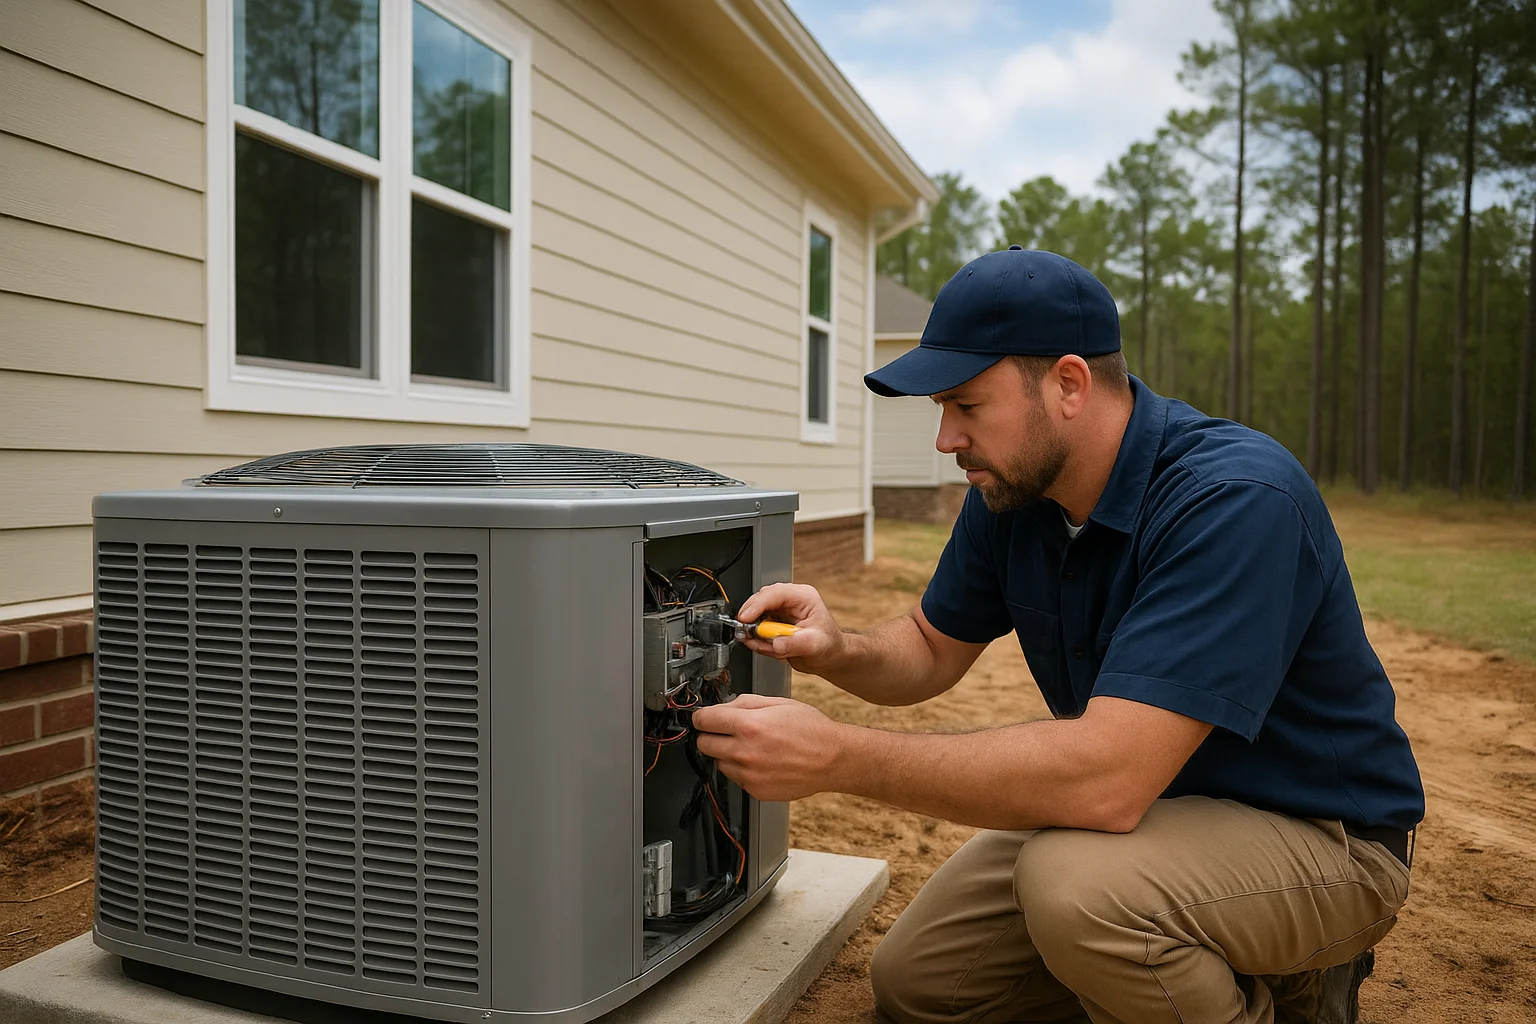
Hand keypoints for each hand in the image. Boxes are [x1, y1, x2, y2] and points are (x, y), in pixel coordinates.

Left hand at [691, 693, 848, 801]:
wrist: (832, 759)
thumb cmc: (811, 729)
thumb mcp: (778, 702)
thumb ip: (745, 703)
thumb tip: (722, 707)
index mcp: (749, 725)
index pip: (703, 720)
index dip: (703, 716)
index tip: (706, 717)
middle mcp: (744, 752)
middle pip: (703, 744)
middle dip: (711, 735)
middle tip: (726, 731)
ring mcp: (749, 774)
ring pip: (718, 762)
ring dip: (727, 754)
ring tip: (751, 747)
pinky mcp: (755, 790)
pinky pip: (735, 778)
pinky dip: (742, 769)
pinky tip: (761, 761)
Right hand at [735, 583, 843, 672]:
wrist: (828, 656)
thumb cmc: (829, 645)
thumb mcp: (815, 645)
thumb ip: (795, 644)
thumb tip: (776, 644)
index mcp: (803, 597)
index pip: (774, 593)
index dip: (756, 605)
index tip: (745, 618)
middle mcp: (790, 600)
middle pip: (760, 601)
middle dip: (751, 619)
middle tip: (748, 635)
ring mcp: (780, 611)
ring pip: (755, 616)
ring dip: (756, 634)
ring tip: (769, 648)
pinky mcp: (773, 622)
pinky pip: (756, 629)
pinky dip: (758, 641)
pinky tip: (771, 649)